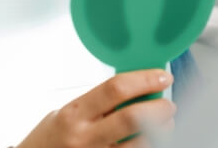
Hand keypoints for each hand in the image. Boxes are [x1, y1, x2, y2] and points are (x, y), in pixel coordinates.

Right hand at [15, 69, 175, 147]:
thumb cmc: (49, 140)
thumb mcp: (65, 114)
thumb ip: (96, 105)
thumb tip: (135, 90)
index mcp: (75, 113)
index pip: (115, 89)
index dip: (144, 80)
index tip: (162, 76)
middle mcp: (85, 137)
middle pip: (133, 118)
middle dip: (159, 109)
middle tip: (168, 104)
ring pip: (140, 145)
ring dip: (161, 133)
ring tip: (165, 125)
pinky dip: (148, 147)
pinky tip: (150, 141)